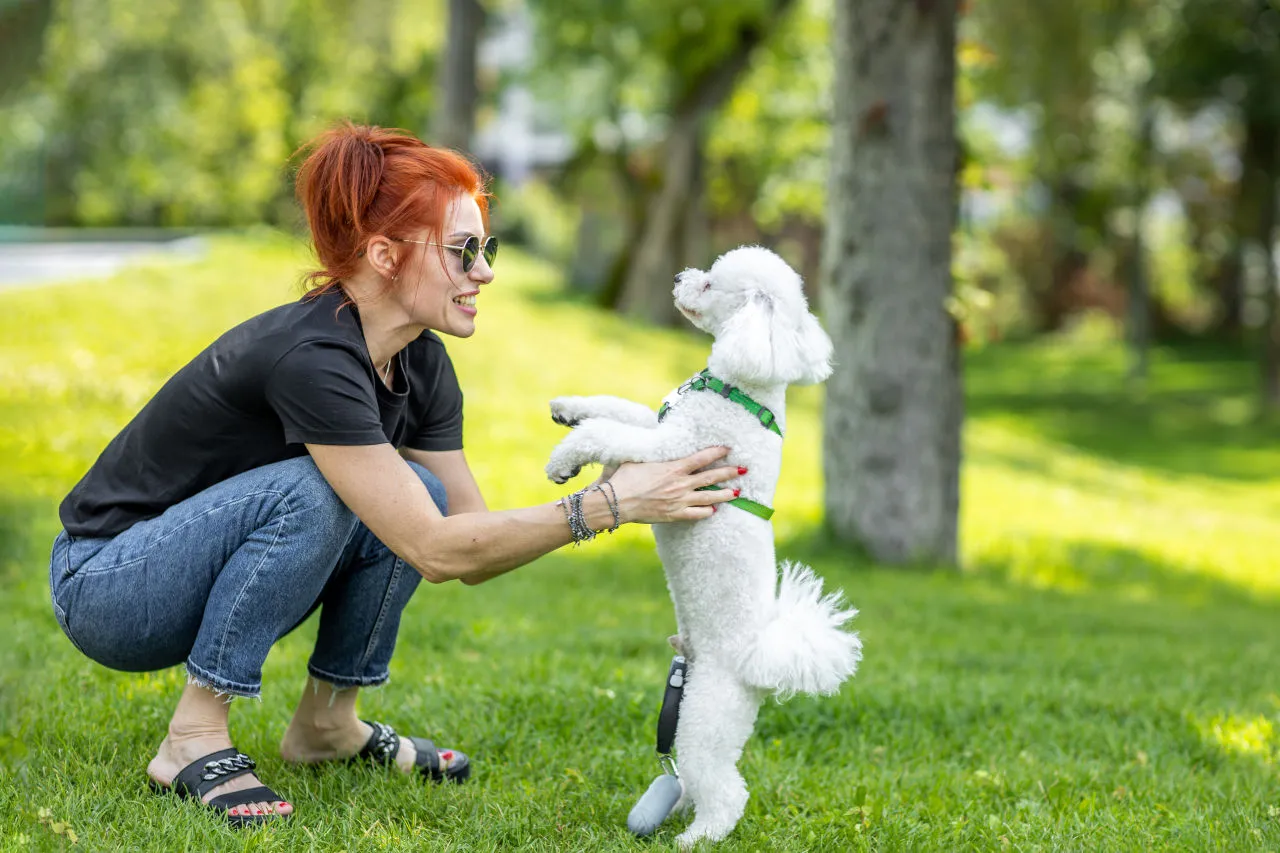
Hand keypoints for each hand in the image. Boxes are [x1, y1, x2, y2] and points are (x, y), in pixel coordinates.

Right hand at [607, 446, 740, 523]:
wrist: (617, 502)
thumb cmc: (624, 478)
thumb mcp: (639, 458)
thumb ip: (652, 451)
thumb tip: (652, 438)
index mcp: (674, 467)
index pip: (702, 458)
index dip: (717, 452)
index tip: (728, 449)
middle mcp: (680, 484)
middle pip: (711, 477)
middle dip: (729, 473)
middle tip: (743, 470)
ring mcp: (679, 501)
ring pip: (708, 497)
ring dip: (724, 494)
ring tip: (737, 493)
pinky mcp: (674, 515)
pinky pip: (696, 514)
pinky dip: (706, 512)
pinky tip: (713, 511)